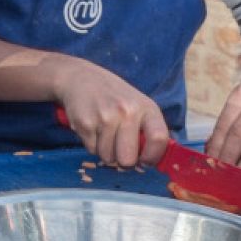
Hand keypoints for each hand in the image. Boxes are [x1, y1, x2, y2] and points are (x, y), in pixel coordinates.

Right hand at [54, 60, 168, 167]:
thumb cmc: (115, 97)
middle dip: (124, 161)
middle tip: (120, 150)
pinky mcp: (85, 123)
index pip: (158, 139)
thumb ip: (148, 130)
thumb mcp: (138, 105)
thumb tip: (153, 162)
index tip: (145, 160)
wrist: (81, 78)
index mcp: (146, 107)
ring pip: (108, 157)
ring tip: (104, 134)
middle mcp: (127, 112)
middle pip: (128, 159)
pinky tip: (92, 128)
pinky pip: (92, 150)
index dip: (153, 156)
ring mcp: (104, 117)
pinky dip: (92, 144)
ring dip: (106, 151)